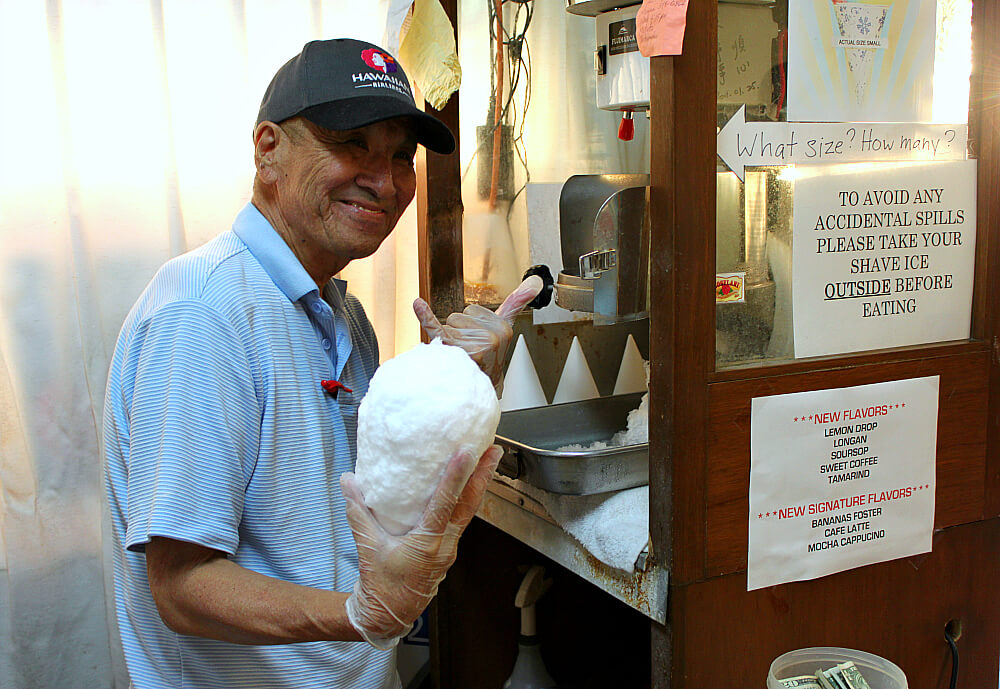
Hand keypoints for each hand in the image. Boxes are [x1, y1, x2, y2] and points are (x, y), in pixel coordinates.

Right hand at [341, 445, 503, 648]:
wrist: (389, 614)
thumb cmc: (381, 584)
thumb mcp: (368, 546)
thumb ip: (358, 511)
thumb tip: (349, 481)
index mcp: (427, 544)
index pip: (445, 504)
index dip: (456, 476)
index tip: (468, 453)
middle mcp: (445, 545)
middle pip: (470, 505)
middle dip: (484, 476)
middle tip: (495, 450)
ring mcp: (450, 548)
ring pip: (470, 511)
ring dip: (480, 486)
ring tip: (487, 461)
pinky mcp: (448, 549)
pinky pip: (462, 519)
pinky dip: (467, 500)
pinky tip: (466, 487)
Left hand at [412, 275, 543, 388]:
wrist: (478, 391)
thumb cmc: (488, 359)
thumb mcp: (504, 328)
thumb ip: (517, 302)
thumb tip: (535, 282)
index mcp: (503, 329)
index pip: (473, 310)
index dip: (471, 324)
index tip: (477, 341)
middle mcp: (490, 337)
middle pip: (458, 316)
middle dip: (459, 331)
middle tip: (468, 351)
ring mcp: (473, 346)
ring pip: (447, 325)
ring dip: (449, 340)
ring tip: (459, 357)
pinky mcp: (455, 351)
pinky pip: (437, 328)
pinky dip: (425, 316)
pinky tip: (418, 305)